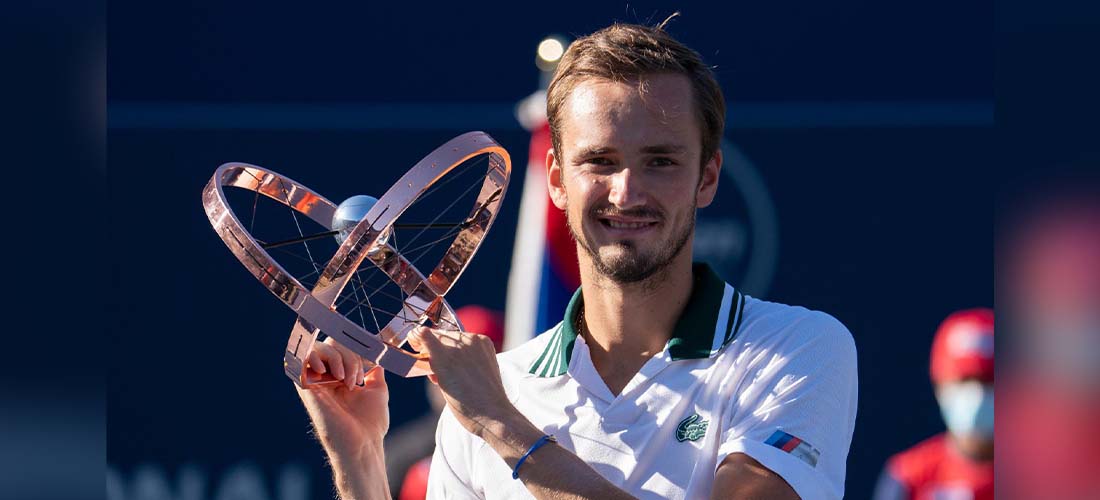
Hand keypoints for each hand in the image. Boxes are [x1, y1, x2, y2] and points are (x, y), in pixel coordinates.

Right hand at [294, 337, 388, 455]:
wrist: (363, 443)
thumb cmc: (370, 423)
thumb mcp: (378, 391)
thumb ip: (375, 374)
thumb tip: (377, 360)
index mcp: (341, 377)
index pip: (342, 347)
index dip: (355, 349)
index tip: (369, 363)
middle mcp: (326, 378)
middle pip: (331, 344)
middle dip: (349, 355)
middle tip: (357, 379)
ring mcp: (316, 382)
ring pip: (318, 348)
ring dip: (336, 357)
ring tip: (346, 380)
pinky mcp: (306, 388)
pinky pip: (299, 360)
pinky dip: (313, 357)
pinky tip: (331, 373)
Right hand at [408, 327, 513, 436]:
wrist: (491, 412)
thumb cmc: (464, 405)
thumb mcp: (440, 384)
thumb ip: (433, 364)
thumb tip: (428, 351)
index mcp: (443, 358)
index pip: (423, 334)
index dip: (416, 339)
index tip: (415, 344)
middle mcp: (459, 346)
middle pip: (438, 334)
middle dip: (433, 345)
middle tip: (434, 361)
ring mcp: (474, 342)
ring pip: (453, 336)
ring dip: (449, 346)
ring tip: (454, 366)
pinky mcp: (485, 342)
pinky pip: (469, 338)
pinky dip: (464, 347)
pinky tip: (466, 362)